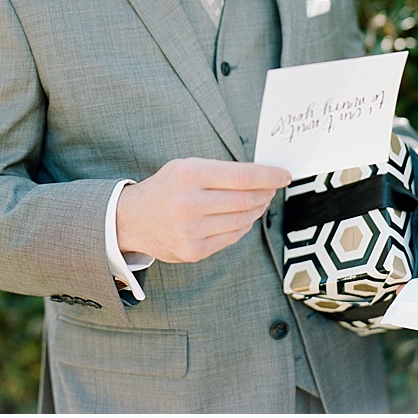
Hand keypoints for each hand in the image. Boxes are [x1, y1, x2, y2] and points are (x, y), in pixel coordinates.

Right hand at [116, 157, 289, 262]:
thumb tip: (265, 177)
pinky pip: (232, 237)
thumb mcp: (188, 167)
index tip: (285, 175)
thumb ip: (223, 171)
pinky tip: (244, 217)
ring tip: (260, 200)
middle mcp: (189, 204)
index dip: (270, 176)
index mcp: (189, 175)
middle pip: (247, 200)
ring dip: (258, 209)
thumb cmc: (168, 187)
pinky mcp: (193, 251)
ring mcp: (190, 231)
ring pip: (243, 220)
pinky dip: (244, 226)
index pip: (243, 176)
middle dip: (267, 193)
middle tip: (274, 188)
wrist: (132, 219)